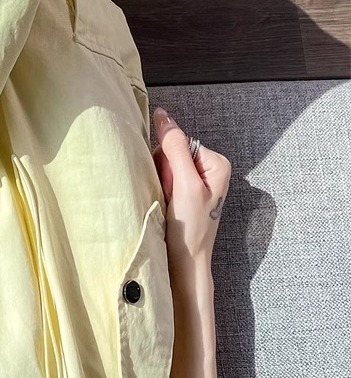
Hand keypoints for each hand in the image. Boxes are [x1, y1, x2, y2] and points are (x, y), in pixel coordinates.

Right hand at [151, 106, 230, 270]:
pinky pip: (163, 179)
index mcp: (216, 162)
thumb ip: (175, 148)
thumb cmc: (190, 228)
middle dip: (164, 173)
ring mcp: (197, 180)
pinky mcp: (185, 191)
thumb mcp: (185, 185)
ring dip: (161, 183)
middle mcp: (208, 168)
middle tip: (172, 198)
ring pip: (164, 166)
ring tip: (170, 204)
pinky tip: (167, 205)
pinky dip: (160, 191)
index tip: (174, 186)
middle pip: (172, 152)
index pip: (179, 142)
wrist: (185, 262)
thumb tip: (163, 116)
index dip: (168, 162)